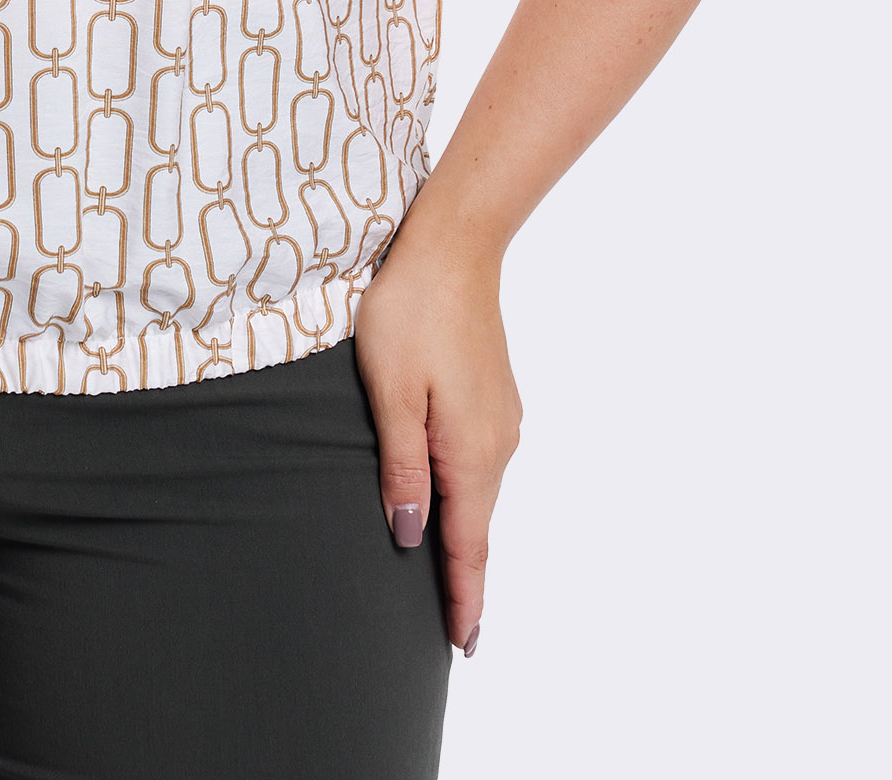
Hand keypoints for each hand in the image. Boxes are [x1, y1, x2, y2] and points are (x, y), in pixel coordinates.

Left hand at [352, 207, 522, 657]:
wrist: (453, 245)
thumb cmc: (409, 311)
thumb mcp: (390, 391)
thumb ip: (401, 468)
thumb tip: (407, 535)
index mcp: (471, 451)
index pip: (469, 544)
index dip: (464, 598)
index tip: (465, 647)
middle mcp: (497, 443)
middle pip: (478, 524)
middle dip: (466, 576)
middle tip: (457, 632)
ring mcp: (501, 418)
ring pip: (478, 491)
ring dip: (465, 532)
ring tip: (449, 575)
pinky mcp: (495, 396)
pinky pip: (479, 460)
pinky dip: (466, 492)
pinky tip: (448, 498)